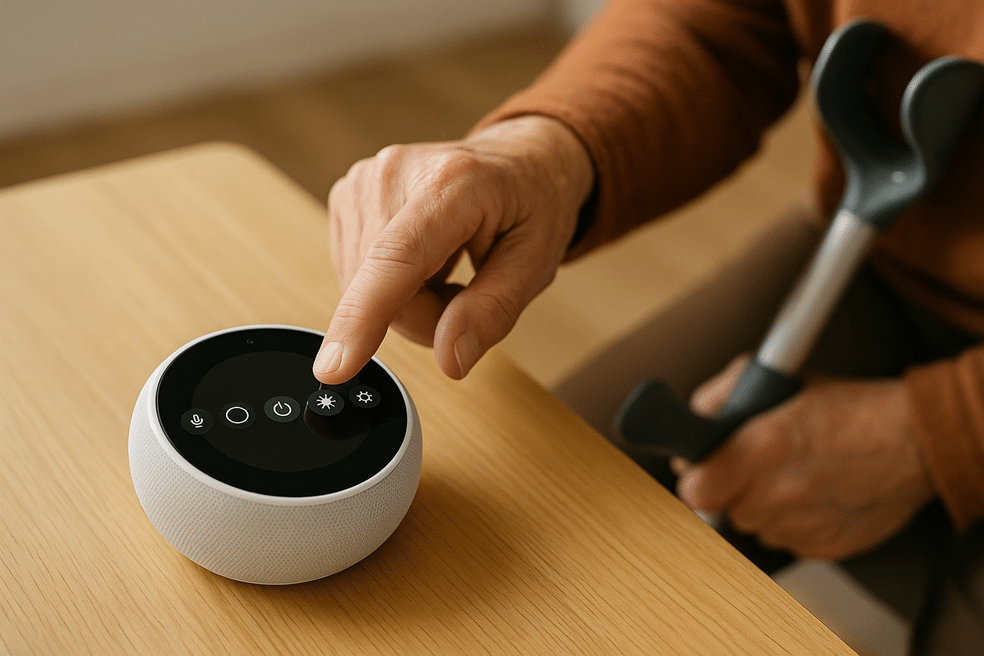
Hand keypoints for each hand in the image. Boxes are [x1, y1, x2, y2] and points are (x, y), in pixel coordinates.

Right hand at [314, 116, 593, 382]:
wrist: (516, 160)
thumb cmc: (530, 204)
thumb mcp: (536, 263)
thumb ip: (494, 311)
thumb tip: (450, 360)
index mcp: (453, 182)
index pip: (396, 258)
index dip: (363, 316)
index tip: (334, 367)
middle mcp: (396, 173)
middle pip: (382, 291)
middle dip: (424, 316)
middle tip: (464, 292)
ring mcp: (364, 180)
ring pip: (362, 291)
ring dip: (407, 302)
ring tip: (447, 269)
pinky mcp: (347, 196)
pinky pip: (355, 276)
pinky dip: (389, 287)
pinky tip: (422, 262)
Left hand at [671, 356, 935, 559]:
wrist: (916, 442)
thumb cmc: (851, 409)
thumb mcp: (780, 381)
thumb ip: (722, 395)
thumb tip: (693, 416)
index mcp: (762, 450)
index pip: (694, 489)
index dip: (694, 477)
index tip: (700, 467)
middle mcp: (777, 495)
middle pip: (723, 507)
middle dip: (731, 485)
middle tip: (755, 463)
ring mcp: (801, 526)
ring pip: (754, 524)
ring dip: (762, 503)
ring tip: (793, 474)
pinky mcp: (824, 548)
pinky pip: (786, 538)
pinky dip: (793, 520)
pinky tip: (815, 493)